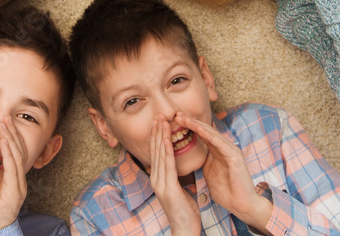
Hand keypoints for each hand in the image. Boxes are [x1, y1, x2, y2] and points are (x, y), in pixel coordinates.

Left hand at [0, 119, 28, 235]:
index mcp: (13, 184)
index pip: (14, 156)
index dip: (11, 139)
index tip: (3, 123)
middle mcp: (19, 184)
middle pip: (18, 153)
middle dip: (12, 133)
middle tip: (6, 116)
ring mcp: (18, 189)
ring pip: (17, 157)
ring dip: (11, 138)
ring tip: (4, 123)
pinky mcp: (13, 195)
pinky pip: (12, 169)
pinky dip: (9, 153)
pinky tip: (5, 141)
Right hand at [149, 117, 200, 235]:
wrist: (184, 229)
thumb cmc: (185, 211)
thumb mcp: (179, 190)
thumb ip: (176, 177)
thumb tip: (178, 166)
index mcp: (159, 179)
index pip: (157, 153)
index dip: (157, 137)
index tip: (160, 123)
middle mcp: (156, 179)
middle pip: (155, 151)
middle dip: (156, 132)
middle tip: (158, 116)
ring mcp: (160, 183)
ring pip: (160, 154)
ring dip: (160, 136)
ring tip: (161, 121)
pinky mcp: (168, 187)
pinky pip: (167, 165)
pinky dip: (166, 150)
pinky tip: (167, 139)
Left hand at [174, 114, 272, 229]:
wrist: (241, 205)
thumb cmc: (226, 191)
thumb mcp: (208, 171)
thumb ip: (202, 160)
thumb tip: (188, 154)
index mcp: (217, 151)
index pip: (201, 134)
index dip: (188, 127)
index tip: (174, 120)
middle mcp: (224, 147)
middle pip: (205, 130)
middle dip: (190, 121)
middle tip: (176, 113)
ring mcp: (231, 150)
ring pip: (211, 133)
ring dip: (196, 124)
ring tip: (183, 117)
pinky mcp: (235, 156)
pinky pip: (219, 142)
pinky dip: (208, 134)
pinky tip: (197, 128)